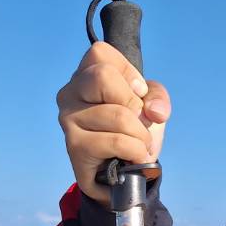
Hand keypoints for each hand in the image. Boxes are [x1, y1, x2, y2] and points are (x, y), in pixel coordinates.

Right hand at [56, 42, 170, 204]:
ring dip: (141, 134)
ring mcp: (68, 120)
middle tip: (139, 122)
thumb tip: (154, 112)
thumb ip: (156, 96)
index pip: (100, 53)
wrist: (124, 172)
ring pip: (117, 114)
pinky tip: (134, 157)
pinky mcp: (75, 147)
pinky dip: (136, 150)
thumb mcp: (150, 104)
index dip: (128, 74)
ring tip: (140, 145)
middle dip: (134, 103)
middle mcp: (69, 94)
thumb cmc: (133, 129)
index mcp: (84, 75)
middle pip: (103, 76)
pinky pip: (117, 141)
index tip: (136, 94)